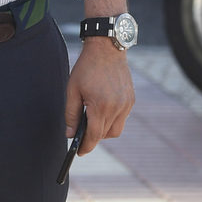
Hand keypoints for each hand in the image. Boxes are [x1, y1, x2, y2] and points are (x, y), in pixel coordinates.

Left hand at [65, 39, 134, 154]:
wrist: (107, 48)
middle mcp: (117, 107)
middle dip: (93, 138)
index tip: (79, 153)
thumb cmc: (87, 68)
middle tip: (82, 133)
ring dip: (104, 130)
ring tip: (92, 119)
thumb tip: (70, 134)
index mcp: (100, 106)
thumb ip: (71, 114)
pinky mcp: (131, 100)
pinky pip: (122, 118)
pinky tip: (102, 109)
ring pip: (116, 130)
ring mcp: (126, 104)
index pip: (94, 136)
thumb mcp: (73, 90)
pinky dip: (112, 120)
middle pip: (105, 135)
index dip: (86, 147)